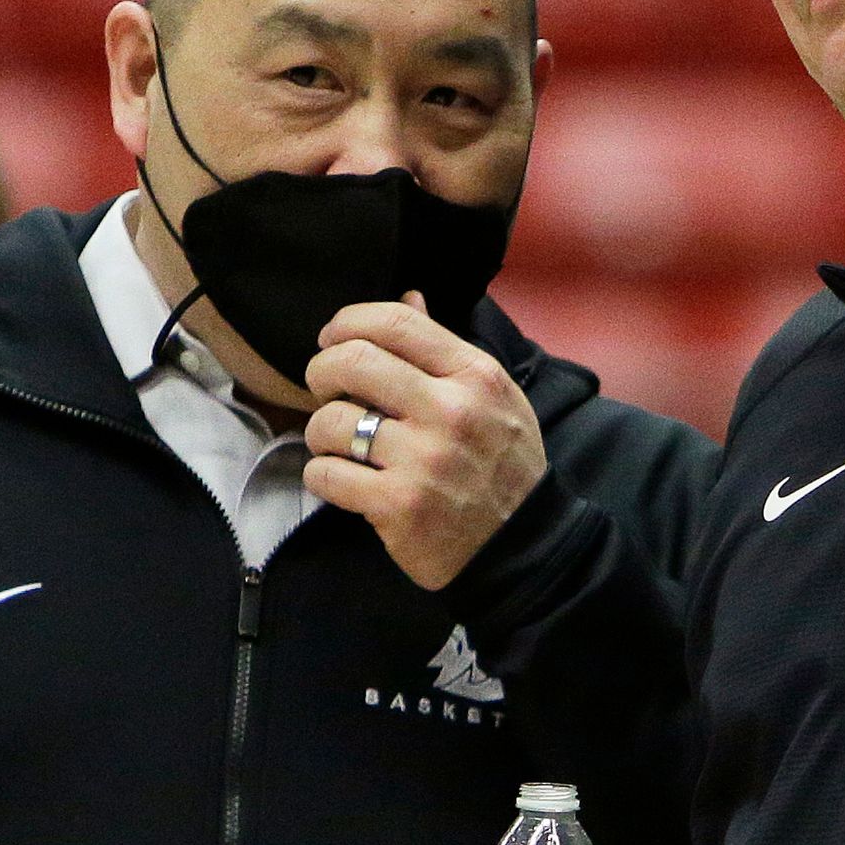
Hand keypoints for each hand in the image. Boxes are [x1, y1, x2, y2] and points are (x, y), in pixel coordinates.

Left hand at [303, 299, 544, 592]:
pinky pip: (326, 474)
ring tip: (337, 443)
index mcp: (475, 376)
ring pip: (331, 421)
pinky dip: (322, 476)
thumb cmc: (503, 467)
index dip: (348, 322)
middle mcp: (451, 411)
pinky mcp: (399, 505)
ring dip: (321, 431)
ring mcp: (425, 460)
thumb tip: (410, 297)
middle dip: (321, 371)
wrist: (524, 548)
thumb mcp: (493, 398)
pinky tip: (341, 480)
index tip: (332, 339)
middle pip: (352, 361)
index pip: (396, 322)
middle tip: (324, 390)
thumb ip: (445, 349)